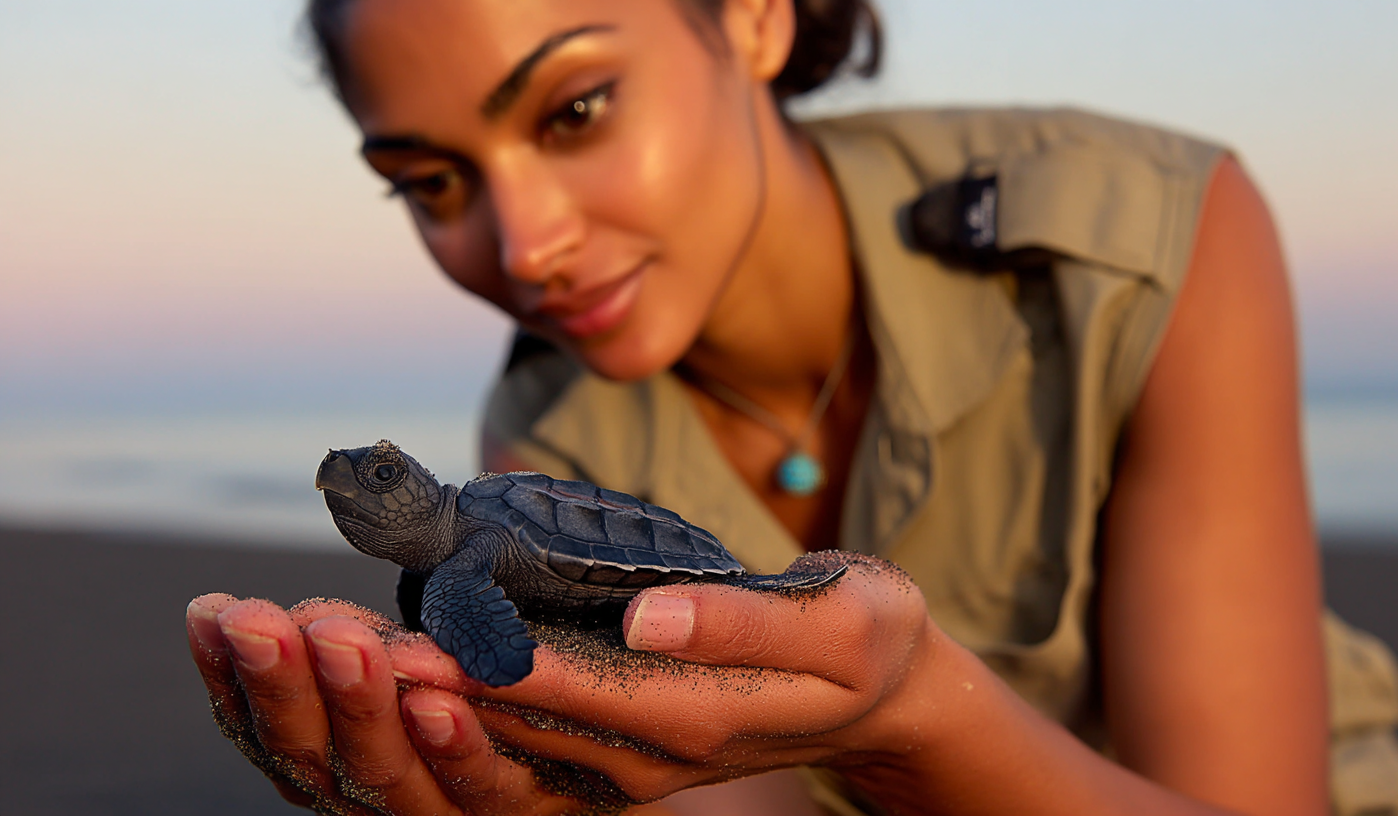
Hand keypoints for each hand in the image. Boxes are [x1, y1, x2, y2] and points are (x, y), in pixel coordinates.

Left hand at [187, 553, 944, 813]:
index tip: (419, 639)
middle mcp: (649, 755)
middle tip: (339, 642)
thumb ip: (744, 622)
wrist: (877, 691)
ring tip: (342, 650)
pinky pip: (519, 736)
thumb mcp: (845, 620)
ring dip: (426, 701)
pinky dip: (456, 705)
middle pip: (519, 728)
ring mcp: (628, 761)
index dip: (494, 670)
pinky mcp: (615, 747)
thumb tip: (644, 617)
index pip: (579, 696)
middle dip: (430, 690)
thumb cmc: (867, 639)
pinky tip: (402, 665)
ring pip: (506, 739)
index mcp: (700, 718)